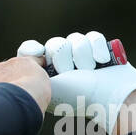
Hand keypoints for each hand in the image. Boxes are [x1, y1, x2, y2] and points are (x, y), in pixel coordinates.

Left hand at [16, 31, 135, 134]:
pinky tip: (101, 61)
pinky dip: (97, 47)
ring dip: (82, 54)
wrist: (112, 97)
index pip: (29, 53)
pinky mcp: (99, 51)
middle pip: (54, 43)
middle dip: (63, 56)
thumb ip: (33, 77)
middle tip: (69, 71)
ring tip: (89, 69)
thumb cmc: (79, 97)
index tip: (38, 52)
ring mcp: (81, 58)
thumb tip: (23, 63)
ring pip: (74, 38)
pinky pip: (93, 37)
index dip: (31, 49)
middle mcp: (61, 66)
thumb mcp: (49, 89)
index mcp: (45, 76)